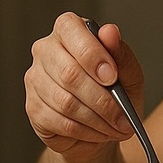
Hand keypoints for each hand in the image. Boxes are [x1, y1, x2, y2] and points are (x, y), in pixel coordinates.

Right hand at [24, 12, 145, 162]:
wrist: (104, 126)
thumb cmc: (116, 92)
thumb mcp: (129, 73)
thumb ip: (121, 53)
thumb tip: (110, 32)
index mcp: (69, 30)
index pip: (70, 30)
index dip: (92, 55)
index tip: (112, 78)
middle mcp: (45, 50)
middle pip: (69, 73)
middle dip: (102, 99)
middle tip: (123, 115)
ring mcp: (35, 79)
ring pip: (65, 102)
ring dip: (97, 119)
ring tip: (117, 126)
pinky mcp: (32, 107)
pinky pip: (59, 122)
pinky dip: (86, 131)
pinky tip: (99, 132)